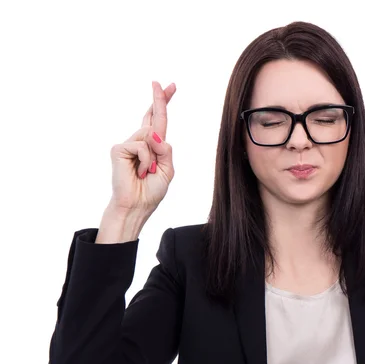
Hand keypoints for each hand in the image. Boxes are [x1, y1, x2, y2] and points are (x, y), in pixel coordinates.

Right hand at [108, 81, 176, 214]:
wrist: (136, 206)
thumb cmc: (151, 190)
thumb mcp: (167, 170)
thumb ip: (165, 150)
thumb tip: (155, 133)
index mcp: (153, 145)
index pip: (159, 120)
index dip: (163, 103)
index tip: (170, 86)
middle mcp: (140, 142)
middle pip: (151, 115)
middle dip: (159, 99)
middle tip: (160, 82)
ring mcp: (128, 144)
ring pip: (150, 134)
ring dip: (154, 156)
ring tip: (147, 171)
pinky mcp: (119, 149)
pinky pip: (142, 146)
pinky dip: (145, 161)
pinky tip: (139, 172)